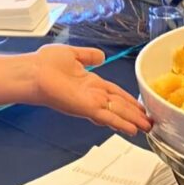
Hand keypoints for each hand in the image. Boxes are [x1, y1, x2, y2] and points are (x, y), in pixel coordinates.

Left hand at [29, 44, 151, 135]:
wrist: (33, 72)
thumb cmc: (45, 63)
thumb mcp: (73, 54)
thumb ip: (88, 56)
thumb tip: (101, 55)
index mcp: (90, 82)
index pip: (114, 92)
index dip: (129, 99)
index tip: (140, 105)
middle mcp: (93, 94)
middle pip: (120, 105)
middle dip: (135, 113)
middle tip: (150, 122)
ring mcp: (91, 102)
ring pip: (118, 112)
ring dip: (133, 120)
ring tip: (147, 128)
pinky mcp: (87, 108)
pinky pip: (108, 116)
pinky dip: (121, 123)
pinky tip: (132, 129)